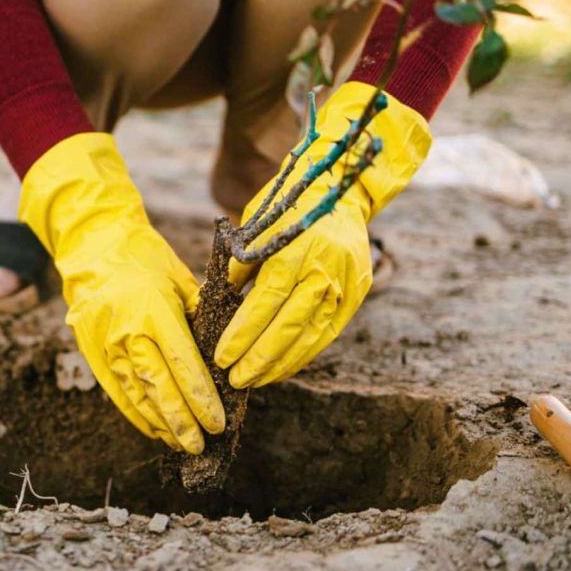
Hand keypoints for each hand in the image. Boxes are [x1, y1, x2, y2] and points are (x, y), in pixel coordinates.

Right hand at [20, 133, 224, 452]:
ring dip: (162, 424)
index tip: (218, 421)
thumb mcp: (180, 279)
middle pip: (159, 387)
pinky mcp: (91, 353)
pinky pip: (117, 392)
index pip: (183, 364)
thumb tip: (224, 354)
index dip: (201, 397)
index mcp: (154, 309)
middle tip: (202, 444)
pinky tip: (155, 430)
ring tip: (182, 443)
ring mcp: (105, 345)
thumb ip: (201, 316)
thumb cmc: (145, 259)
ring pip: (137, 395)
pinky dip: (137, 415)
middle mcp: (127, 331)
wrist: (93, 245)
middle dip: (183, 420)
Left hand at [214, 82, 432, 387]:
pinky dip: (303, 354)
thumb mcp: (255, 229)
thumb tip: (214, 304)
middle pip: (289, 326)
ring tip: (255, 380)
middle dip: (259, 358)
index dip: (243, 334)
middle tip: (235, 379)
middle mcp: (324, 269)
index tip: (222, 358)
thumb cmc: (285, 209)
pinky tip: (281, 367)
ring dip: (281, 364)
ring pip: (311, 336)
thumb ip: (239, 267)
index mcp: (294, 250)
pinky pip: (327, 334)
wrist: (340, 190)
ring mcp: (345, 284)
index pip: (265, 302)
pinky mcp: (356, 295)